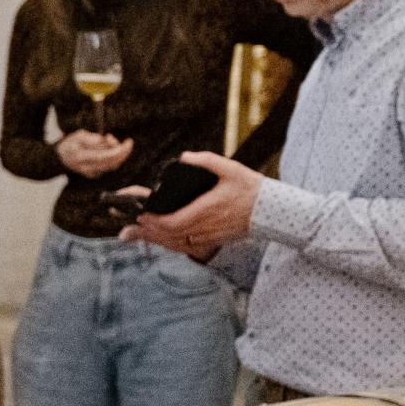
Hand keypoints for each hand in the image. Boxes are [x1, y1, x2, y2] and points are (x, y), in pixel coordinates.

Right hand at [56, 129, 132, 177]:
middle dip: (124, 152)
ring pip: (113, 166)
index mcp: (82, 157)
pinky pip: (109, 167)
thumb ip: (91, 139)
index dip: (121, 150)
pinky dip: (114, 158)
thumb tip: (103, 140)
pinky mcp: (94, 174)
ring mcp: (91, 173)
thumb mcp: (78, 135)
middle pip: (113, 163)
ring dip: (119, 154)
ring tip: (111, 142)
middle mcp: (87, 168)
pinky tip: (108, 149)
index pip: (107, 156)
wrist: (60, 157)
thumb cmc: (70, 144)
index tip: (129, 141)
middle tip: (127, 142)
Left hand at [120, 150, 260, 259]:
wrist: (272, 210)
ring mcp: (209, 237)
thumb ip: (206, 161)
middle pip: (170, 235)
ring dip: (156, 239)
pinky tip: (160, 239)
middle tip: (132, 225)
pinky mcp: (213, 242)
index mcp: (207, 210)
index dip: (154, 222)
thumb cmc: (250, 188)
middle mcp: (206, 227)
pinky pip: (186, 248)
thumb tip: (183, 157)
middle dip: (148, 231)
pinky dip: (170, 244)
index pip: (174, 222)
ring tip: (138, 233)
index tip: (142, 215)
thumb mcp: (231, 169)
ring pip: (176, 244)